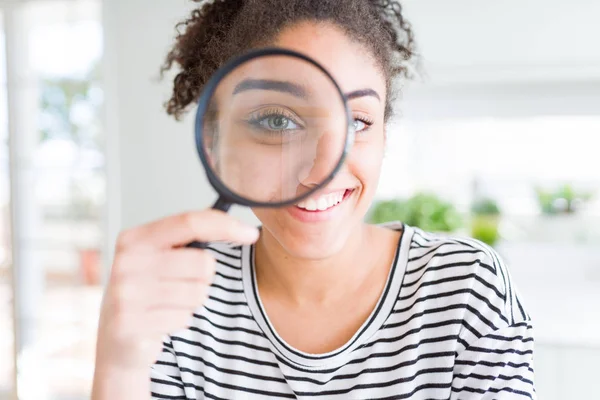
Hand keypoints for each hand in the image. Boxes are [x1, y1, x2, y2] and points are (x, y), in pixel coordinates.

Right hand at [91, 210, 258, 397]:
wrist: (117, 343)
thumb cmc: (147, 294)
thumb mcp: (159, 259)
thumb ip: (188, 239)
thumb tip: (235, 226)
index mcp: (135, 238)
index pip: (190, 222)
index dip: (225, 226)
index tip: (250, 234)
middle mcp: (127, 262)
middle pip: (202, 262)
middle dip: (204, 277)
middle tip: (182, 285)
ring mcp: (126, 294)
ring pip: (198, 292)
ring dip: (192, 302)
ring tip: (169, 304)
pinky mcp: (130, 323)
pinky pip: (185, 317)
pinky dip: (181, 320)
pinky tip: (162, 321)